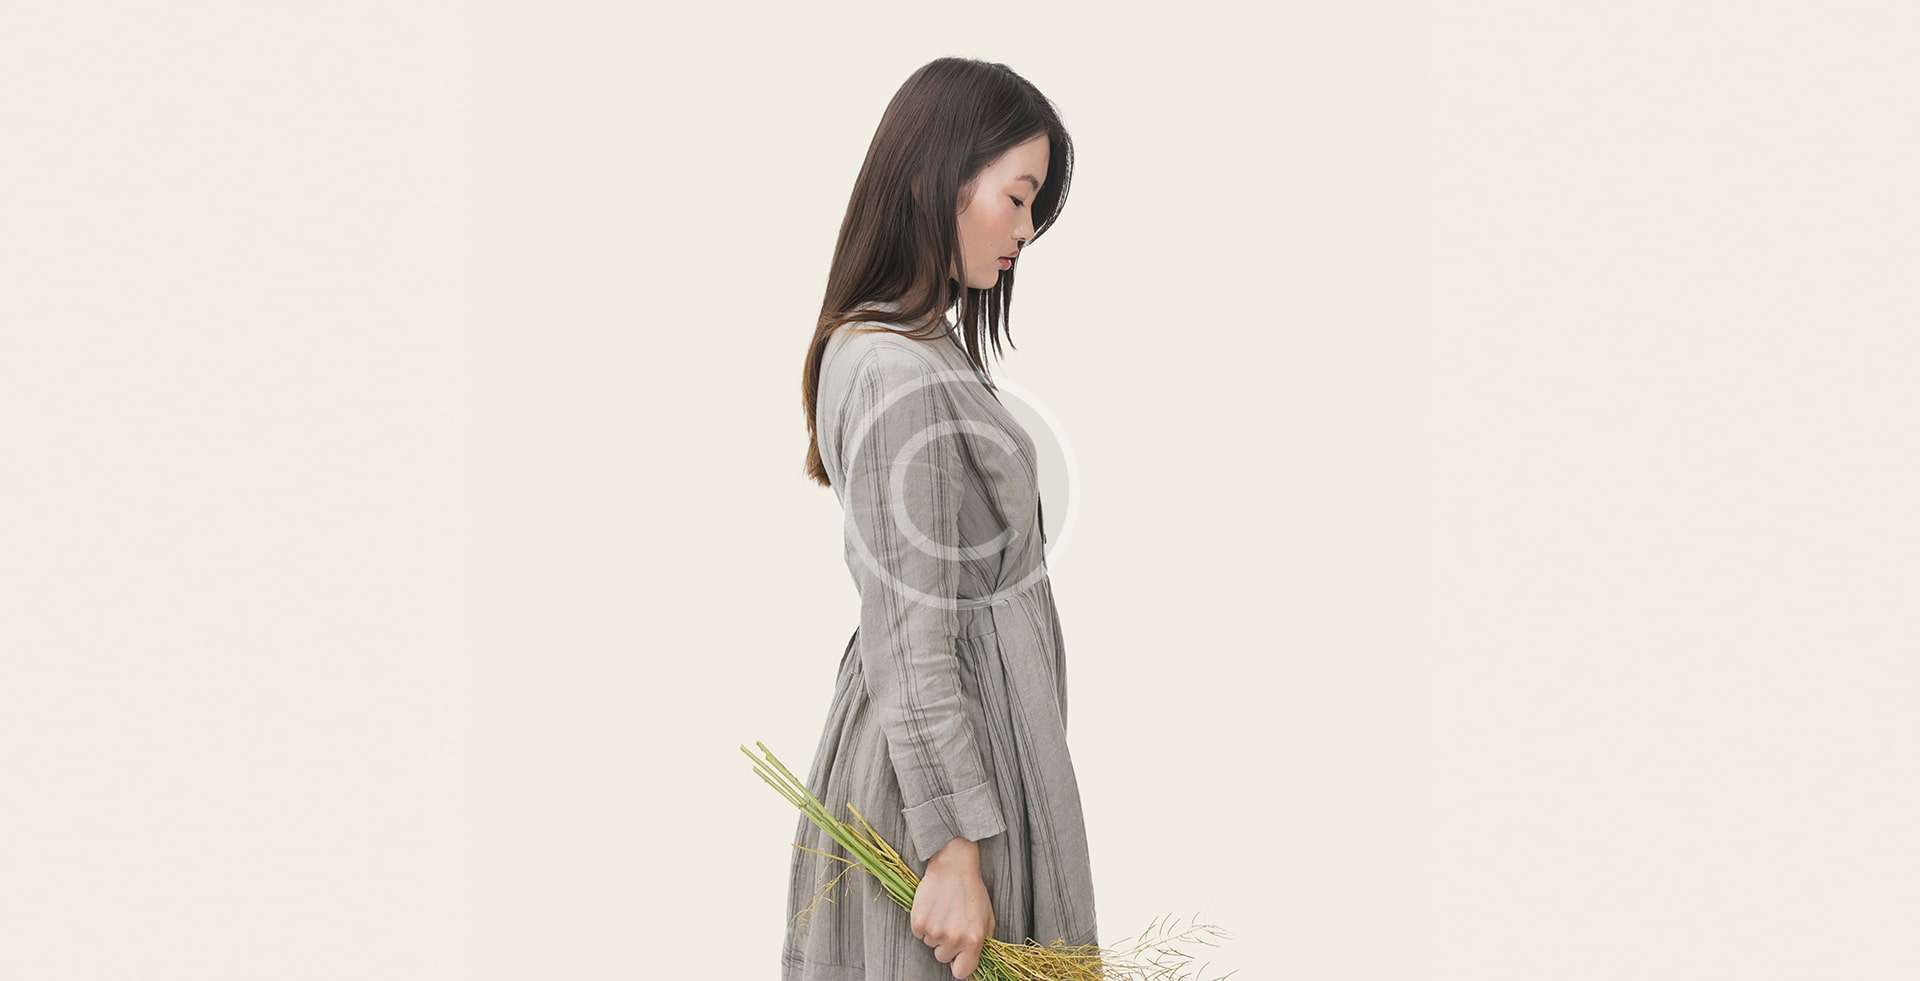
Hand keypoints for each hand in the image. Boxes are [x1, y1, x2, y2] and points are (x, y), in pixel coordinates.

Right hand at [910, 837, 995, 978]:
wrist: (954, 866)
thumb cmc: (972, 892)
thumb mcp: (986, 919)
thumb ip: (982, 943)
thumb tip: (973, 961)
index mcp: (973, 940)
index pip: (962, 972)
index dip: (959, 965)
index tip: (957, 957)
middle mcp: (954, 939)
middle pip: (943, 957)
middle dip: (946, 944)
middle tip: (950, 922)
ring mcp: (935, 931)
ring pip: (930, 944)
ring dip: (934, 932)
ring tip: (943, 911)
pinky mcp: (919, 922)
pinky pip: (918, 933)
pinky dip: (923, 923)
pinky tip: (932, 908)